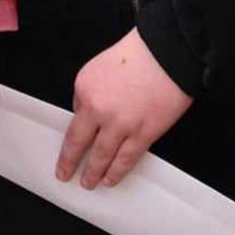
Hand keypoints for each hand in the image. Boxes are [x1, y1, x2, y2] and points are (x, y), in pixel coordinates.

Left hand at [56, 29, 193, 189]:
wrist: (169, 52)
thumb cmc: (140, 53)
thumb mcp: (100, 65)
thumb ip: (91, 91)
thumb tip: (89, 112)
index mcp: (85, 88)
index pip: (73, 118)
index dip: (70, 137)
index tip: (67, 149)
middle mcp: (98, 108)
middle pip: (79, 142)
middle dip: (70, 163)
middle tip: (65, 174)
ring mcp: (120, 124)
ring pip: (101, 156)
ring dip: (93, 172)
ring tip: (89, 182)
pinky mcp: (144, 133)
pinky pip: (126, 159)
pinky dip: (116, 172)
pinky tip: (110, 179)